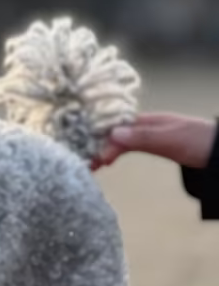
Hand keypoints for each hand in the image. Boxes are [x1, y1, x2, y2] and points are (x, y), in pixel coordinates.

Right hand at [93, 113, 215, 169]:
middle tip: (85, 164)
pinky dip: (117, 152)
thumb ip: (144, 138)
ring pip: (122, 140)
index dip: (101, 139)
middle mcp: (149, 125)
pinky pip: (131, 146)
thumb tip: (112, 134)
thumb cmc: (200, 142)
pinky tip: (110, 159)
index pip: (117, 126)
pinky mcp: (159, 144)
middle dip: (98, 144)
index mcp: (150, 120)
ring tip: (91, 164)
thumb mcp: (172, 141)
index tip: (90, 155)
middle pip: (117, 132)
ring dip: (106, 149)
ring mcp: (154, 134)